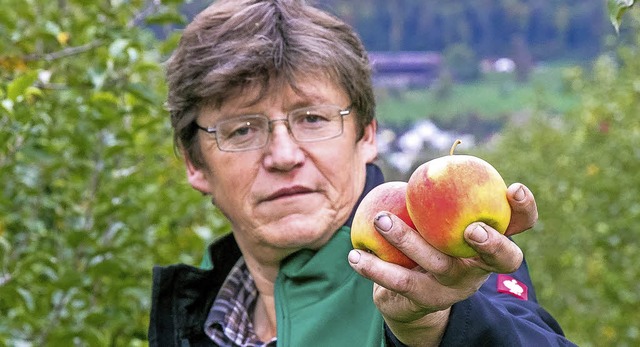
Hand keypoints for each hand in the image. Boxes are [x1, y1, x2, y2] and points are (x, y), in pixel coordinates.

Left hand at [347, 183, 537, 346]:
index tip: (514, 188)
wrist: (411, 296)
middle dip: (491, 244)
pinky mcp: (425, 298)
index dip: (525, 209)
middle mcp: (480, 267)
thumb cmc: (429, 240)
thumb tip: (441, 159)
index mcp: (491, 241)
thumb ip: (446, 196)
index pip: (520, 225)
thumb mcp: (442, 218)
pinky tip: (354, 255)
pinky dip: (374, 267)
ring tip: (381, 219)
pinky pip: (398, 281)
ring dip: (407, 240)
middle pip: (500, 258)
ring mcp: (454, 286)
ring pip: (437, 264)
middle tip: (471, 229)